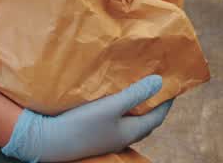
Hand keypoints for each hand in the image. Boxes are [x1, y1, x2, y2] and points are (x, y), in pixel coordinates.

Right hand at [1, 74, 172, 161]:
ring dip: (136, 105)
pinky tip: (113, 97)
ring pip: (129, 120)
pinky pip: (116, 120)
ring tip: (137, 86)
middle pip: (144, 120)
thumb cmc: (82, 124)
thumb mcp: (111, 106)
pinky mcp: (95, 134)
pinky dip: (121, 108)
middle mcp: (121, 138)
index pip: (157, 117)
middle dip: (153, 103)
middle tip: (157, 84)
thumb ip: (135, 94)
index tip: (173, 84)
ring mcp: (108, 137)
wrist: (49, 141)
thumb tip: (160, 82)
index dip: (166, 101)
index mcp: (129, 132)